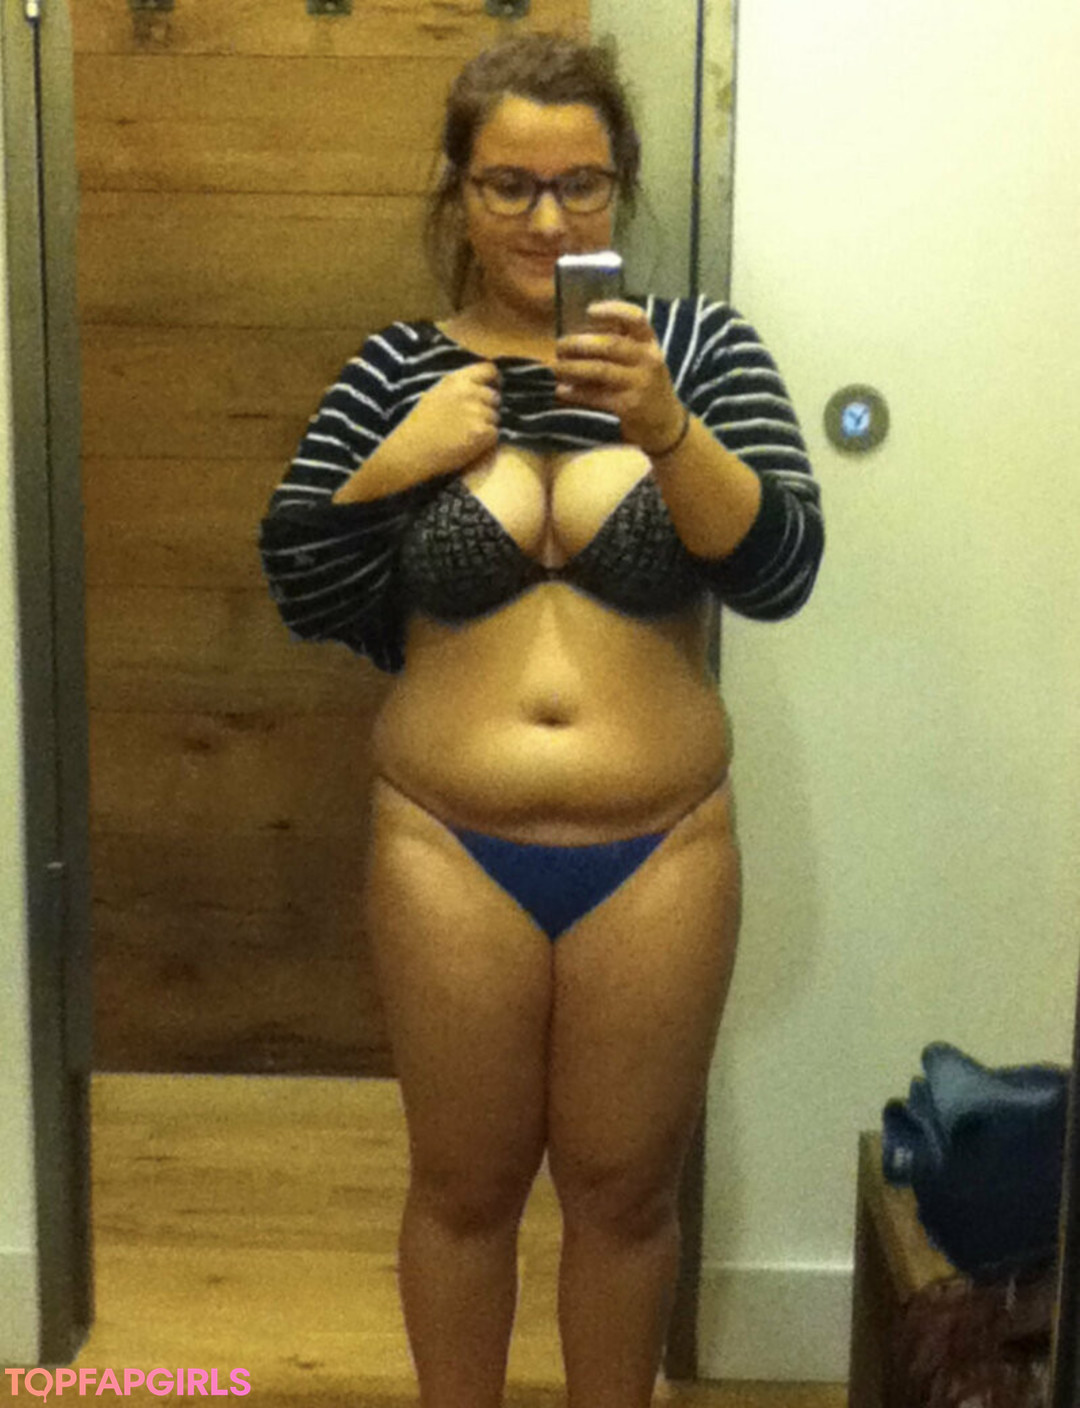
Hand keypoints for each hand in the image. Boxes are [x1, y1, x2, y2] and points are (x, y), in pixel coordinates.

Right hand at [392, 362, 499, 477]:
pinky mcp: (481, 432)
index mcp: (457, 380)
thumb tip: (483, 385)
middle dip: (488, 408)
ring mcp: (477, 412)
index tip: (493, 389)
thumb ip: (460, 387)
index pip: (489, 369)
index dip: (494, 380)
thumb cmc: (419, 425)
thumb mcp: (437, 393)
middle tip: (470, 421)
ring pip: (496, 417)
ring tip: (464, 434)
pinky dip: (485, 441)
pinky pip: (494, 434)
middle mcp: (469, 392)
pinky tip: (467, 444)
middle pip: (495, 397)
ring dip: (486, 426)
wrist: (410, 451)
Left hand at [554, 301, 685, 455]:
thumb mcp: (642, 361)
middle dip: (580, 343)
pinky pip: (597, 396)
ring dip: (573, 368)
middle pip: (611, 344)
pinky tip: (562, 391)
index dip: (613, 310)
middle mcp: (648, 360)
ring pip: (601, 370)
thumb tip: (577, 336)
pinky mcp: (629, 407)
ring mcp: (640, 384)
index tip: (589, 310)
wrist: (666, 424)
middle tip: (560, 346)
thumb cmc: (646, 386)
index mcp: (650, 344)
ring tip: (556, 368)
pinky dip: (577, 393)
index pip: (636, 318)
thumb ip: (620, 346)